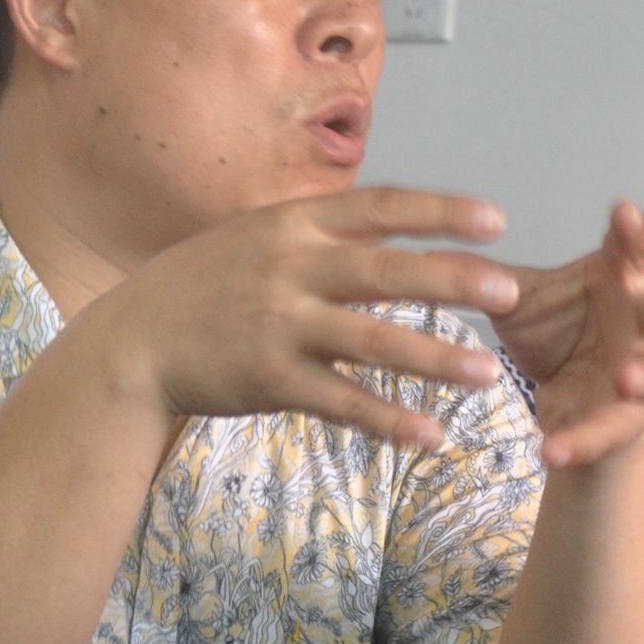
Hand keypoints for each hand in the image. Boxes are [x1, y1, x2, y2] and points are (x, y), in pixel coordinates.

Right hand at [99, 186, 523, 449]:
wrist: (131, 343)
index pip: (380, 207)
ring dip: (436, 359)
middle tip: (512, 291)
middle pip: (386, 270)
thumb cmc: (200, 287)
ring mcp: (279, 325)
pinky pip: (342, 402)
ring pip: (373, 341)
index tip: (495, 220)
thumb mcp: (254, 237)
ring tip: (490, 376)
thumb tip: (387, 218)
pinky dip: (388, 420)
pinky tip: (430, 435)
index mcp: (292, 225)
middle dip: (454, 280)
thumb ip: (318, 232)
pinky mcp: (270, 379)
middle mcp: (290, 268)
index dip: (440, 212)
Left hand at [486, 201, 643, 466]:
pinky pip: (607, 432)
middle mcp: (641, 327)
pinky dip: (580, 441)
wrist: (567, 403)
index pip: (634, 251)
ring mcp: (639, 375)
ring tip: (626, 377)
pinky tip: (550, 450)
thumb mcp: (520, 303)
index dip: (636, 233)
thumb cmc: (557, 335)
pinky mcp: (623, 422)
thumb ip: (488, 280)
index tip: (624, 212)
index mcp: (620, 283)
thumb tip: (428, 251)